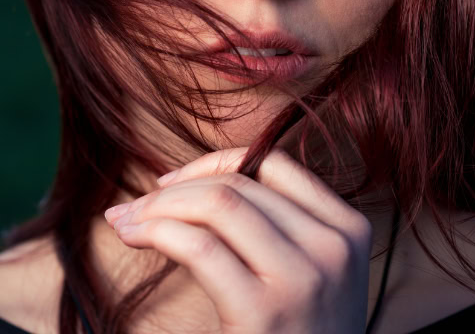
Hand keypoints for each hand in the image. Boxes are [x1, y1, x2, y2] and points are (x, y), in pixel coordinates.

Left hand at [102, 147, 373, 333]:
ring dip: (158, 205)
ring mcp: (302, 279)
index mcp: (348, 231)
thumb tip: (197, 183)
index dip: (214, 164)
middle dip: (175, 187)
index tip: (172, 184)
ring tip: (126, 221)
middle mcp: (332, 248)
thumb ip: (280, 231)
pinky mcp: (262, 312)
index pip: (275, 163)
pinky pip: (199, 246)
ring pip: (218, 203)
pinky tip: (132, 237)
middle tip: (134, 207)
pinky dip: (156, 231)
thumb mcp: (310, 280)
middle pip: (239, 184)